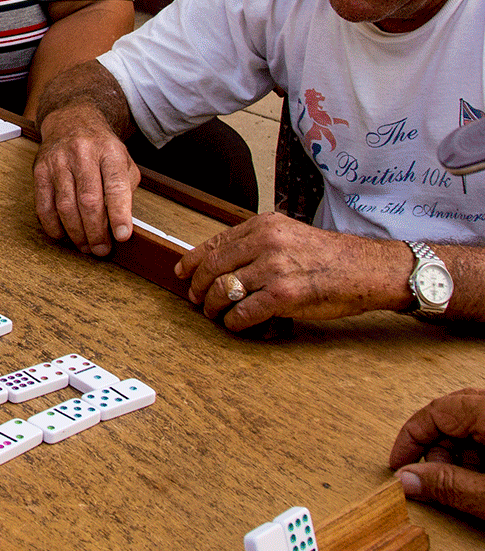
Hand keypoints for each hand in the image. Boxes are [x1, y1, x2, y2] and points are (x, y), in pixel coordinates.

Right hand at [33, 102, 137, 255]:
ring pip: (65, 205)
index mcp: (109, 151)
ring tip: (85, 246)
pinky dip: (52, 225)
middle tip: (101, 249)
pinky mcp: (39, 170)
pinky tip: (62, 235)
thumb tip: (120, 222)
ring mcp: (58, 161)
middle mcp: (82, 153)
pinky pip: (43, 204)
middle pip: (88, 200)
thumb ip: (125, 188)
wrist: (71, 121)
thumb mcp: (123, 160)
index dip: (119, 214)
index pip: (116, 186)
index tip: (122, 236)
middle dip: (96, 231)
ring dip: (76, 232)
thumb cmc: (100, 147)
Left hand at [175, 214, 411, 329]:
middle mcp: (267, 243)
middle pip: (213, 268)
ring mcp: (275, 269)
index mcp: (265, 226)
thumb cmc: (329, 256)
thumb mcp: (290, 235)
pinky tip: (236, 324)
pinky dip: (234, 322)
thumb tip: (221, 260)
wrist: (367, 269)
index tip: (183, 272)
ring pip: (223, 291)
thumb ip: (257, 243)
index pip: (216, 243)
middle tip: (197, 299)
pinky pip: (243, 313)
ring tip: (215, 313)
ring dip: (213, 307)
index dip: (193, 260)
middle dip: (198, 287)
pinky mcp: (284, 296)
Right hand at [389, 388, 484, 519]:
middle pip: (453, 414)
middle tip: (428, 477)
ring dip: (460, 453)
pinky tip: (482, 480)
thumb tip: (407, 480)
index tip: (397, 464)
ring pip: (474, 423)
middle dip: (434, 448)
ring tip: (463, 485)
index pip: (436, 410)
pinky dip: (480, 453)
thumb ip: (449, 486)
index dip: (409, 439)